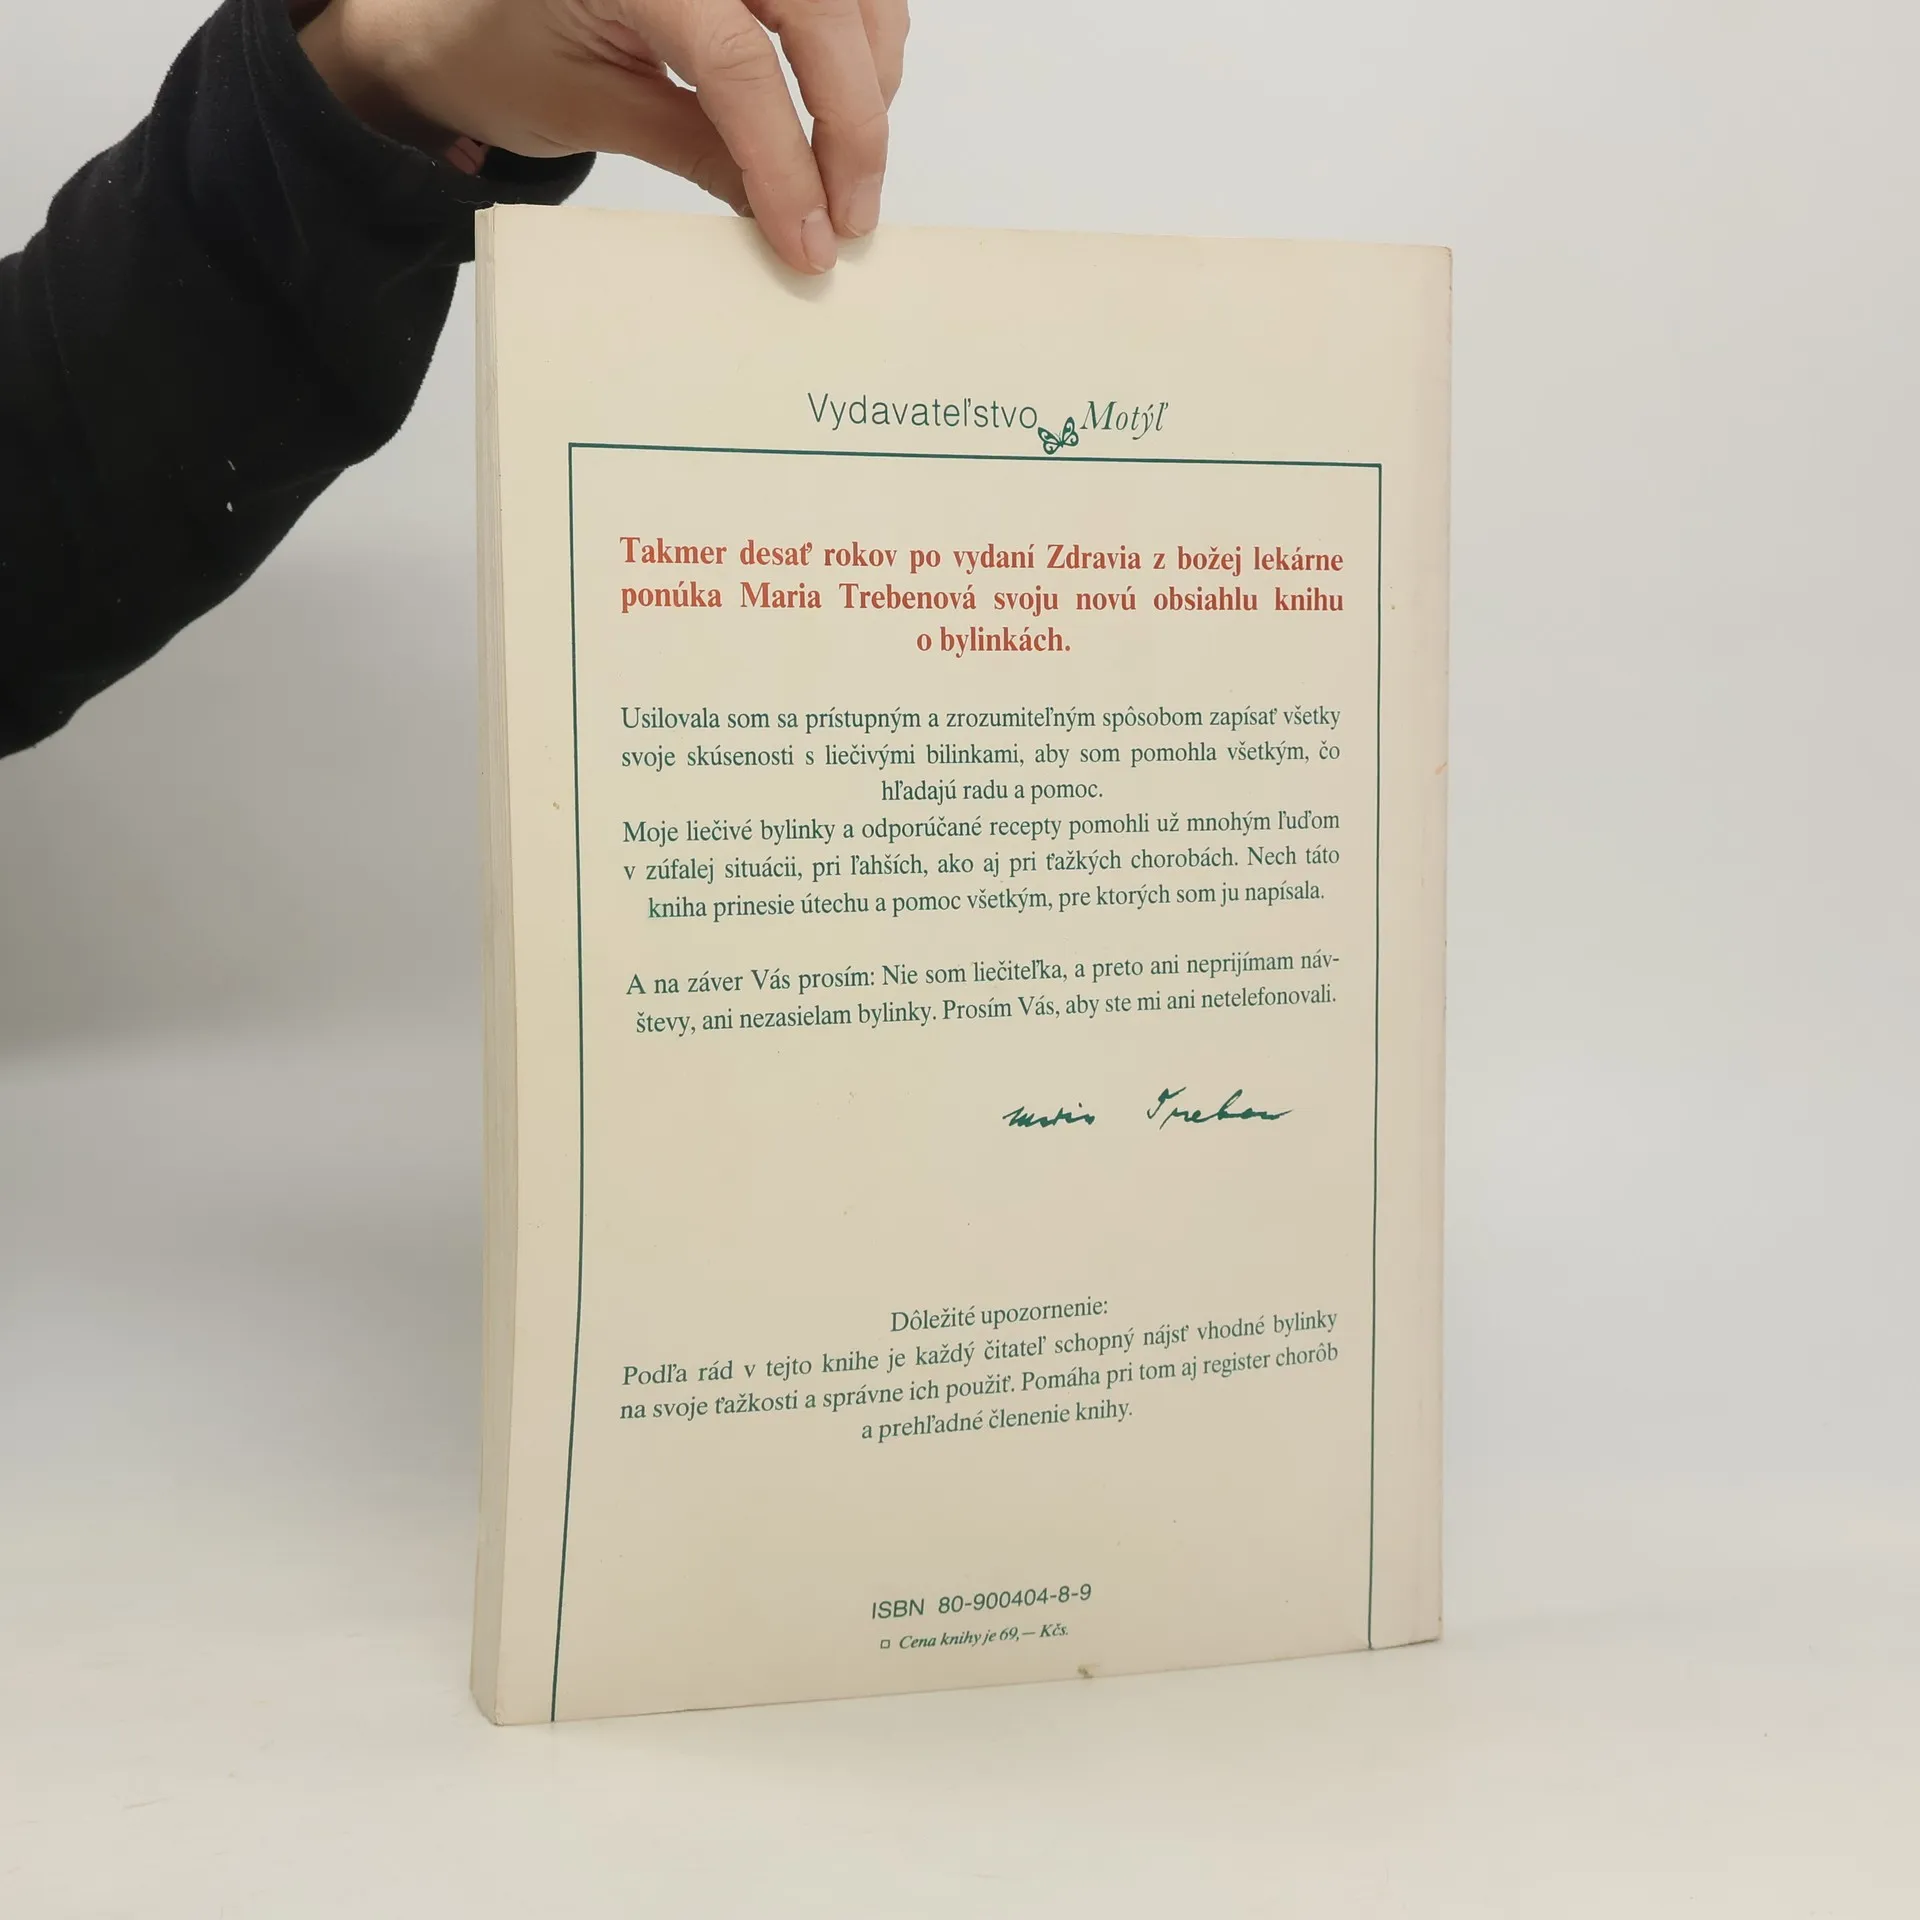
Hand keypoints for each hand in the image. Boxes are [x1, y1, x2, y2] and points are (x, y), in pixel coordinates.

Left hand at [297, 0, 907, 273]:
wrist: (460, 12)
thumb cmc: (500, 51)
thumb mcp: (591, 110)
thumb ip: (697, 150)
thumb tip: (790, 215)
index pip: (738, 63)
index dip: (787, 162)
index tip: (812, 240)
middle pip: (818, 14)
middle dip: (852, 123)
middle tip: (853, 217)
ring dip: (871, 79)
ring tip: (852, 171)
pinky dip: (864, 40)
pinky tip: (847, 107)